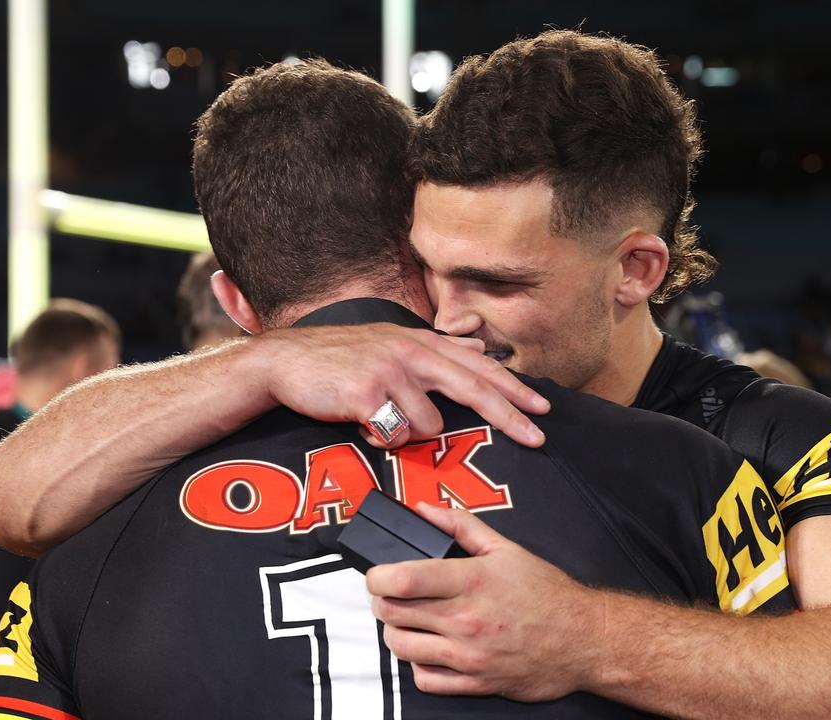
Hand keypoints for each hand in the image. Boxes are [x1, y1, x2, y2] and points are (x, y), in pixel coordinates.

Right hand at [257, 324, 549, 447]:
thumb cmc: (340, 358)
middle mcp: (411, 352)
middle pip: (474, 389)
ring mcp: (390, 372)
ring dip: (408, 433)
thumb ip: (438, 349)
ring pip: (429, 425)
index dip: (514, 388)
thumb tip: (479, 348)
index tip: (543, 408)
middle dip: (510, 416)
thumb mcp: (392, 342)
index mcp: (421, 342)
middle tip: (537, 438)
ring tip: (381, 419)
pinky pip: (395, 435)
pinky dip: (381, 438)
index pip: (479, 368)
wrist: (287, 361)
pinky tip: (361, 423)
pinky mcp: (368, 394)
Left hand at [366, 503, 600, 700]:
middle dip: (383, 601)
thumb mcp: (506, 548)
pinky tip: (429, 649)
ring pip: (401, 647)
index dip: (377, 576)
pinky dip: (418, 664)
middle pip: (392, 613)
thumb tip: (425, 511)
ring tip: (408, 621)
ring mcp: (469, 655)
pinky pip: (425, 679)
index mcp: (471, 581)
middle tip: (392, 594)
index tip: (378, 574)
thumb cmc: (546, 593)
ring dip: (395, 632)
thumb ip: (461, 526)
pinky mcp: (475, 683)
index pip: (403, 579)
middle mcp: (466, 620)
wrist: (583, 639)